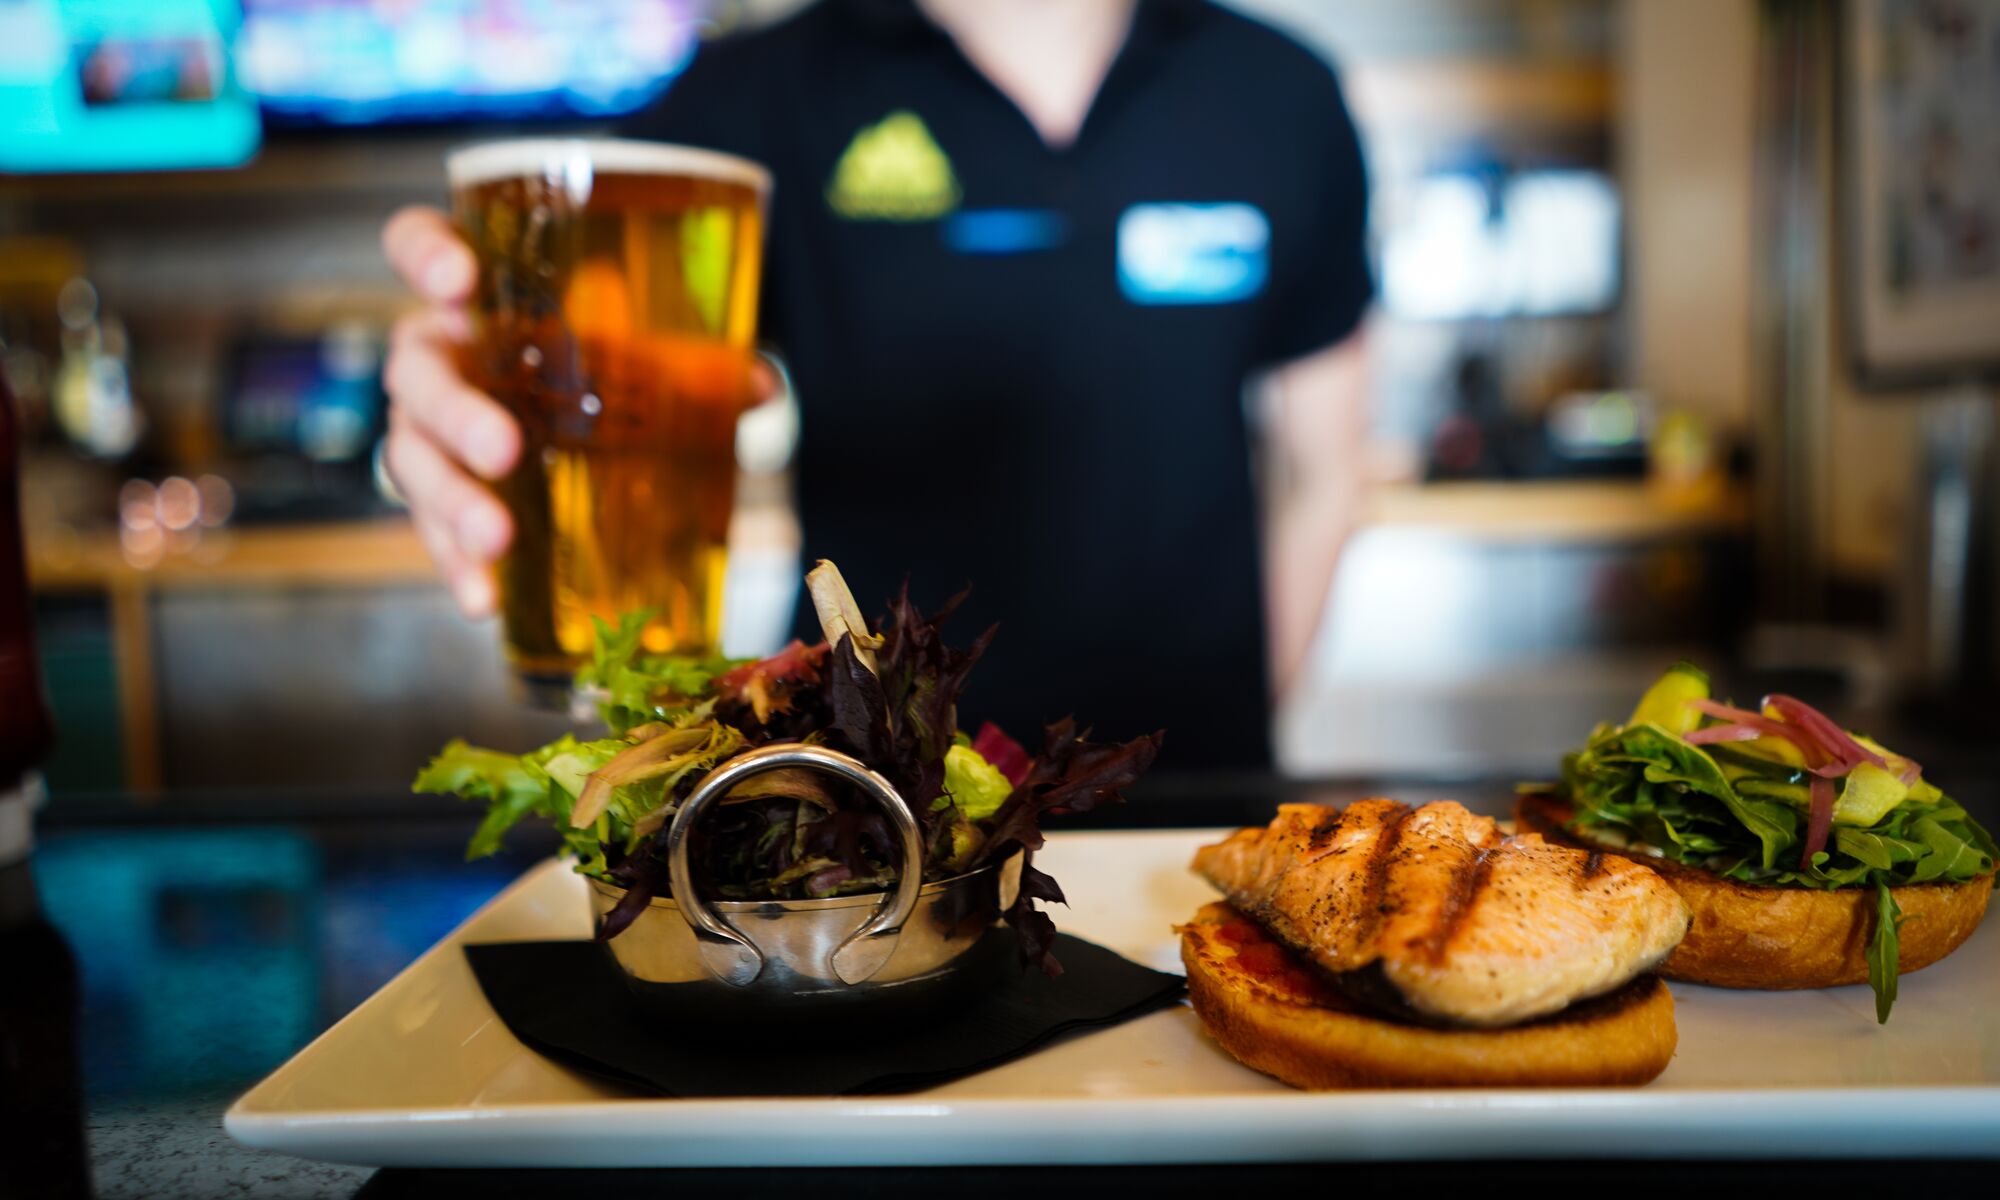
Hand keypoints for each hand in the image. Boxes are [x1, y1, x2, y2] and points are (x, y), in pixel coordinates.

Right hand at [380, 205, 785, 617]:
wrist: (569, 428)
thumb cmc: (593, 368)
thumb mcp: (640, 354)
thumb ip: (691, 362)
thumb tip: (758, 386)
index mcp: (475, 298)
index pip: (417, 245)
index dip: (425, 254)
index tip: (460, 280)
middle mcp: (436, 356)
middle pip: (418, 371)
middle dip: (456, 411)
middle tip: (505, 449)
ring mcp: (427, 428)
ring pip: (413, 457)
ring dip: (453, 500)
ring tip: (498, 539)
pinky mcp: (436, 495)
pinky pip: (431, 530)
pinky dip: (455, 565)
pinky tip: (485, 599)